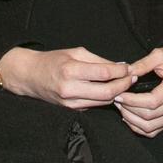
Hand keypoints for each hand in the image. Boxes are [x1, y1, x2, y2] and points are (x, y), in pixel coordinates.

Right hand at [0, 46, 133, 109]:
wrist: (31, 76)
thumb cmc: (53, 60)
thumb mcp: (76, 53)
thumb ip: (98, 60)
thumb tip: (120, 66)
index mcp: (71, 71)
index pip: (104, 73)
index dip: (121, 71)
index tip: (129, 68)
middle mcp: (71, 89)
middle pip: (107, 92)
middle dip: (124, 85)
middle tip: (132, 78)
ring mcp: (71, 103)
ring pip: (103, 102)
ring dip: (117, 94)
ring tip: (124, 84)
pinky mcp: (71, 110)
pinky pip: (94, 105)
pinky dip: (105, 99)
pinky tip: (110, 90)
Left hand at [115, 36, 162, 136]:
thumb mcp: (158, 54)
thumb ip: (141, 64)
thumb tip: (125, 74)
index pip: (152, 101)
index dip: (132, 101)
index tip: (119, 95)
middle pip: (150, 115)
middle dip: (129, 109)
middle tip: (117, 100)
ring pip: (151, 126)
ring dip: (132, 120)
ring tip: (122, 108)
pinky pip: (155, 130)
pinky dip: (140, 127)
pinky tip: (130, 117)